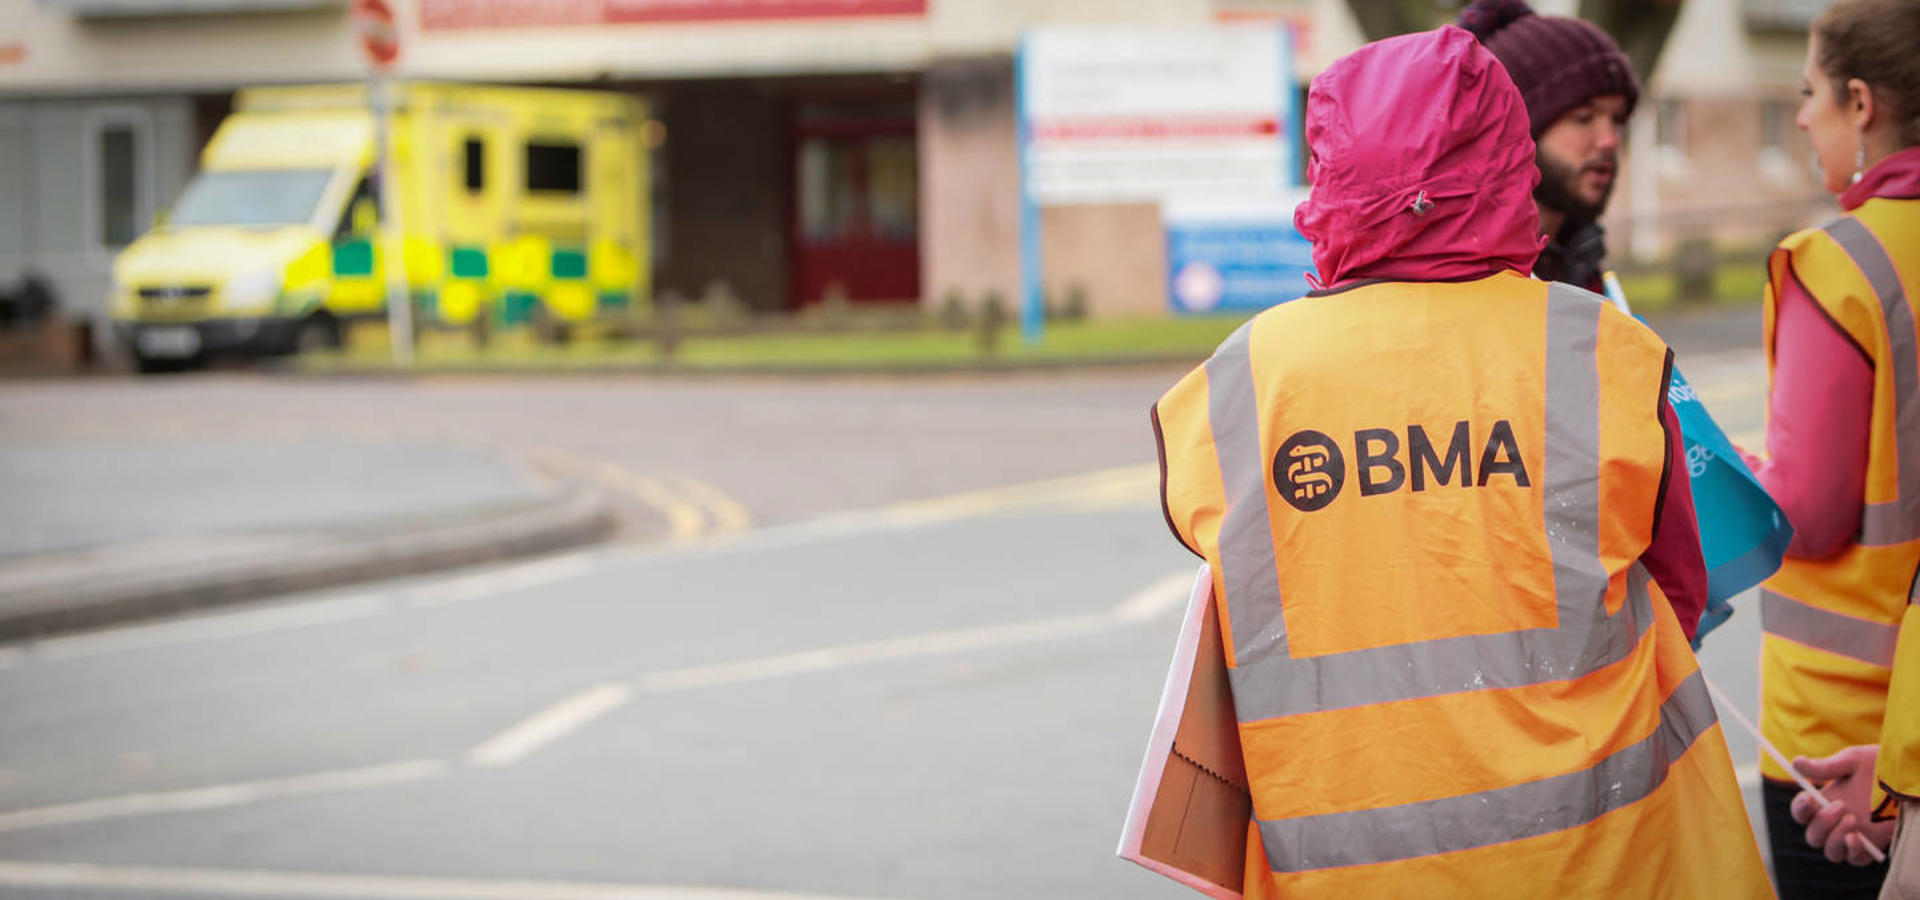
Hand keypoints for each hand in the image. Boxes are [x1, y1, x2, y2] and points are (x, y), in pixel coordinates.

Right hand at [1789, 746, 1896, 865]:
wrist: (1908, 779)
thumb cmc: (1879, 767)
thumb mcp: (1852, 762)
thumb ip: (1825, 766)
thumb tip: (1796, 762)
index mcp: (1824, 802)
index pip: (1801, 813)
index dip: (1800, 808)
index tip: (1809, 797)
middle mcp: (1835, 823)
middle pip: (1813, 836)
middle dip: (1822, 822)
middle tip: (1840, 806)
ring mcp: (1851, 836)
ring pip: (1830, 851)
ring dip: (1835, 837)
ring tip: (1852, 819)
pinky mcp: (1870, 848)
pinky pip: (1854, 859)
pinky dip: (1851, 851)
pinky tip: (1856, 838)